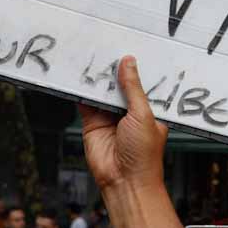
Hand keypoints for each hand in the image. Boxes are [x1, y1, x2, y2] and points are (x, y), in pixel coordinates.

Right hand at [78, 56, 167, 199]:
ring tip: (92, 56)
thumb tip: (128, 63)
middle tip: (107, 47)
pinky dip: (81, 91)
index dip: (136, 68)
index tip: (130, 47)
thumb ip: (133, 89)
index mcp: (148, 110)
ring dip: (97, 78)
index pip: (142, 83)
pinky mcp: (92, 123)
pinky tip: (78, 76)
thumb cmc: (143, 155)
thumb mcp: (143, 115)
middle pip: (119, 85)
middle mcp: (128, 112)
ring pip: (101, 92)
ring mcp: (109, 117)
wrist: (124, 181)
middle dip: (113, 70)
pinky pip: (85, 103)